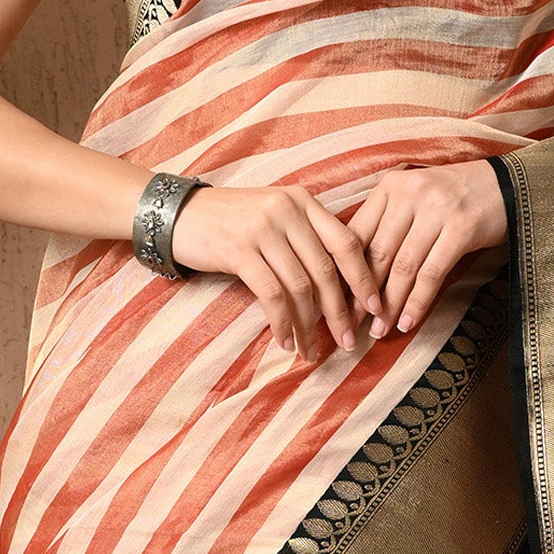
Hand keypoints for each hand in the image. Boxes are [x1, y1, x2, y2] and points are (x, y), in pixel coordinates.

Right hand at [167, 182, 382, 359]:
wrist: (179, 213)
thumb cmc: (230, 221)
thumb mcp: (274, 216)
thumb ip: (305, 237)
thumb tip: (340, 284)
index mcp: (303, 202)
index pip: (346, 242)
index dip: (363, 278)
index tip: (374, 307)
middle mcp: (287, 211)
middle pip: (326, 270)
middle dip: (339, 313)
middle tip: (347, 343)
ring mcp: (263, 229)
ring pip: (300, 287)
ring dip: (309, 326)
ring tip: (311, 352)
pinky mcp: (239, 250)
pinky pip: (271, 294)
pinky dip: (282, 322)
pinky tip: (285, 340)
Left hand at [346, 159, 509, 337]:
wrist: (506, 186)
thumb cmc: (453, 199)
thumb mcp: (414, 200)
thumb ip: (386, 224)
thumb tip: (353, 272)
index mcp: (390, 186)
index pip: (357, 233)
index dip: (344, 272)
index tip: (337, 301)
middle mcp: (409, 193)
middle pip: (377, 253)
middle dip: (363, 295)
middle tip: (352, 325)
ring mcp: (436, 210)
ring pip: (403, 267)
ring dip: (390, 304)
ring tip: (380, 330)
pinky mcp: (461, 229)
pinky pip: (432, 273)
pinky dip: (418, 302)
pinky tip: (409, 322)